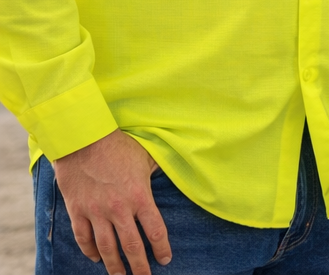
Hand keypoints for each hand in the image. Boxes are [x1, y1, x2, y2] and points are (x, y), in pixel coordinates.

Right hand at [51, 130, 169, 274]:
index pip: (155, 231)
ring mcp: (95, 212)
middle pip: (131, 246)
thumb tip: (177, 172)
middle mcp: (118, 209)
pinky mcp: (76, 210)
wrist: (83, 139)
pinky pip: (83, 237)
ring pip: (106, 247)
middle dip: (139, 266)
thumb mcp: (146, 157)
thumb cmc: (119, 146)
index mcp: (140, 196)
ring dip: (114, 265)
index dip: (161, 249)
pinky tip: (95, 258)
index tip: (165, 260)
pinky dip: (89, 250)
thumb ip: (158, 173)